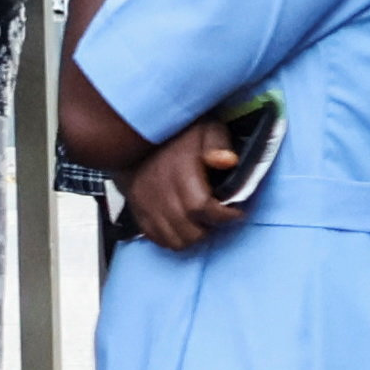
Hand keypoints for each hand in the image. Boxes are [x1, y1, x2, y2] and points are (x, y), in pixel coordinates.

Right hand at [117, 114, 250, 255]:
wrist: (134, 134)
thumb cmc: (178, 133)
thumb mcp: (205, 128)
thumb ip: (218, 143)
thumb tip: (227, 161)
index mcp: (179, 172)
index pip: (202, 207)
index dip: (224, 216)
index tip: (235, 212)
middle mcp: (160, 192)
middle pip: (189, 230)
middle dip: (209, 228)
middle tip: (217, 216)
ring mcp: (146, 204)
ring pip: (175, 240)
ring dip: (192, 236)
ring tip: (201, 222)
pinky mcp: (138, 211)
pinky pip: (156, 239)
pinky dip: (173, 238)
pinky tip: (183, 225)